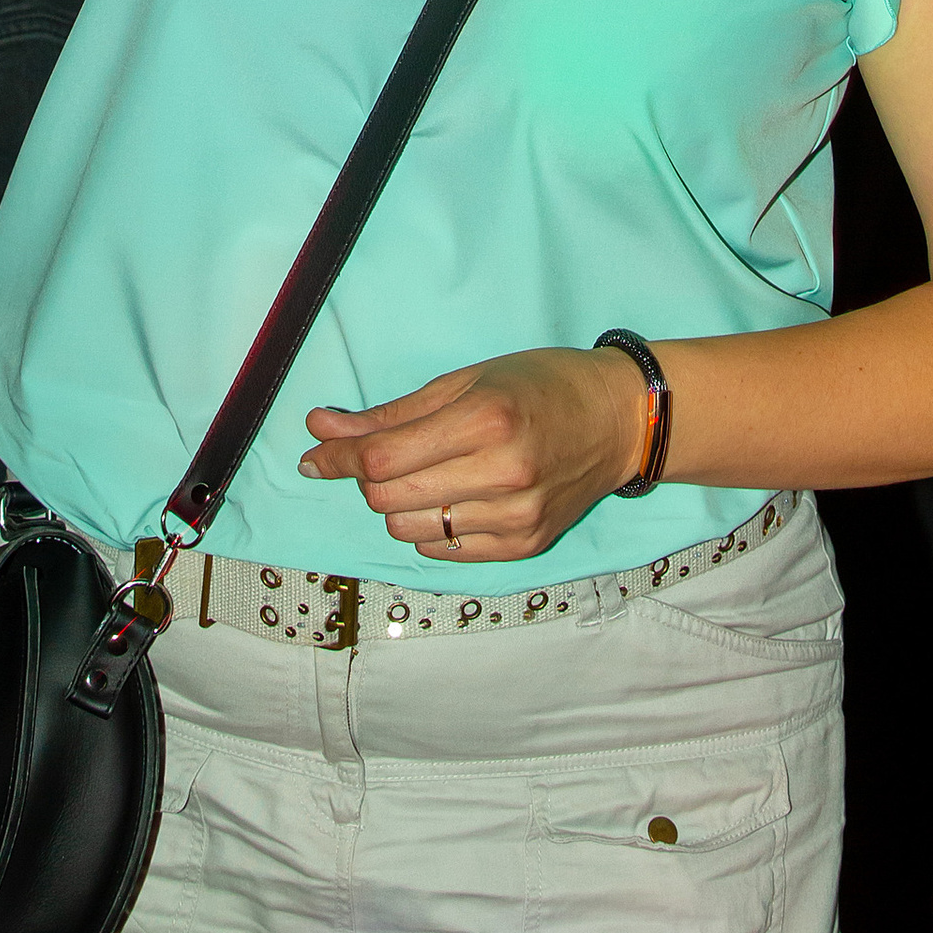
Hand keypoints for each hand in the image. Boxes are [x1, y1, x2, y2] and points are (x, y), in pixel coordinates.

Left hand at [301, 344, 647, 560]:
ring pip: (411, 530)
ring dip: (399, 503)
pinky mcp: (524, 547)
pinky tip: (452, 497)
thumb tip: (322, 429)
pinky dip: (432, 527)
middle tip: (379, 456)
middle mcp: (501, 475)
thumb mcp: (466, 380)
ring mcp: (515, 519)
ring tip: (426, 474)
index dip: (338, 458)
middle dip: (367, 479)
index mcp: (485, 421)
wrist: (618, 419)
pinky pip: (445, 551)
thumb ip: (392, 413)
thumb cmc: (540, 385)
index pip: (383, 458)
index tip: (315, 454)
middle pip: (389, 498)